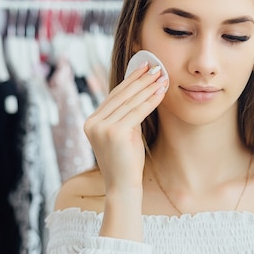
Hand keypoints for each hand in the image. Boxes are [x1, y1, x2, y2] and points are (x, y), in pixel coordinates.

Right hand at [83, 62, 167, 192]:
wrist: (123, 186)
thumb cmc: (127, 161)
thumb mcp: (123, 132)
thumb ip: (126, 113)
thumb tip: (141, 88)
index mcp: (91, 121)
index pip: (114, 96)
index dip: (130, 80)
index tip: (143, 66)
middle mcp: (92, 122)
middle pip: (121, 95)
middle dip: (141, 79)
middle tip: (156, 66)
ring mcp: (101, 127)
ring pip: (130, 102)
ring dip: (148, 87)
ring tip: (162, 76)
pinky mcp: (114, 132)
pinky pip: (137, 112)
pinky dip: (151, 100)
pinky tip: (161, 91)